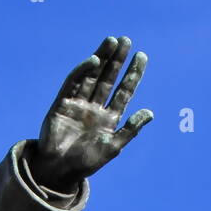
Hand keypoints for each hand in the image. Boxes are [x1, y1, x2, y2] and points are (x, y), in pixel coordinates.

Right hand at [30, 37, 152, 191]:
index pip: (124, 91)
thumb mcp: (114, 146)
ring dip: (103, 58)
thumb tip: (150, 113)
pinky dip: (83, 71)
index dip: (133, 74)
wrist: (59, 170)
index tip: (142, 56)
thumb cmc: (87, 163)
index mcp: (109, 118)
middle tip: (126, 40)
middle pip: (109, 78)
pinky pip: (74, 83)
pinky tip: (95, 61)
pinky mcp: (63, 103)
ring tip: (112, 41)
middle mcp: (95, 108)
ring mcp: (79, 104)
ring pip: (93, 76)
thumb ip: (131, 129)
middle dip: (118, 60)